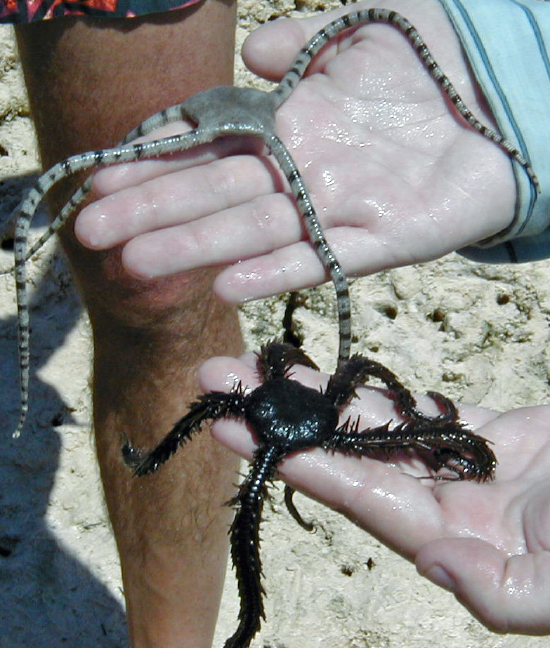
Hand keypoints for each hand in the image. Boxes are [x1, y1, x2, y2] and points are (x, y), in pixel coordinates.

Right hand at [74, 0, 516, 301]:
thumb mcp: (359, 31)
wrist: (503, 103)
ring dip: (195, 247)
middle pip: (216, 194)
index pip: (210, 145)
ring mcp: (337, 210)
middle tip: (92, 228)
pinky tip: (227, 285)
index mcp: (291, 124)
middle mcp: (302, 172)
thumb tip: (252, 59)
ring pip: (253, 230)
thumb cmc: (431, 64)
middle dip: (152, 210)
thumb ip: (301, 46)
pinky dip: (276, 272)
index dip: (157, 159)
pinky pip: (321, 260)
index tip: (103, 173)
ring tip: (136, 263)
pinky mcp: (382, 242)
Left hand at [199, 352, 549, 635]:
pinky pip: (419, 412)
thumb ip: (507, 596)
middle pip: (346, 456)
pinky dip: (374, 394)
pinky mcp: (488, 437)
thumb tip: (435, 568)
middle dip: (281, 419)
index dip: (299, 459)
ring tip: (256, 366)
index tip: (241, 428)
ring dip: (314, 397)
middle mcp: (444, 506)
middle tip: (216, 381)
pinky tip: (328, 376)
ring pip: (373, 427)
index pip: (359, 494)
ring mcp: (461, 470)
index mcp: (456, 542)